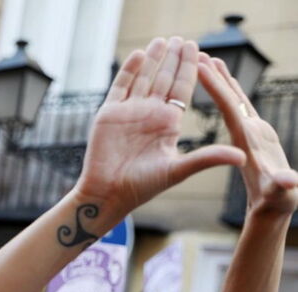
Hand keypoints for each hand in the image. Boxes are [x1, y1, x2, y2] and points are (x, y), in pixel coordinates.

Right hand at [77, 37, 243, 216]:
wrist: (108, 194)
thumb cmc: (142, 187)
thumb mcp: (179, 170)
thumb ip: (207, 158)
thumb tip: (241, 158)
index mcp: (167, 124)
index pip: (181, 90)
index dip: (189, 69)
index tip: (197, 50)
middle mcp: (149, 115)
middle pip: (164, 80)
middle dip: (172, 59)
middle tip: (181, 39)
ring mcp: (128, 112)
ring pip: (143, 79)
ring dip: (153, 59)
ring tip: (162, 40)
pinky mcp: (108, 114)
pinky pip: (120, 87)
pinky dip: (128, 71)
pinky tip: (139, 55)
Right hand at [198, 55, 297, 216]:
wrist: (279, 205)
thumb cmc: (275, 201)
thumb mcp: (279, 194)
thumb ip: (283, 186)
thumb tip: (290, 181)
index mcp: (252, 139)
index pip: (231, 107)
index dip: (216, 87)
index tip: (202, 66)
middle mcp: (256, 129)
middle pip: (235, 96)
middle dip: (219, 75)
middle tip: (203, 54)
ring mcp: (256, 131)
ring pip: (237, 100)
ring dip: (223, 81)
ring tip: (210, 62)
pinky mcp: (253, 136)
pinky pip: (237, 111)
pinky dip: (226, 96)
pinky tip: (220, 91)